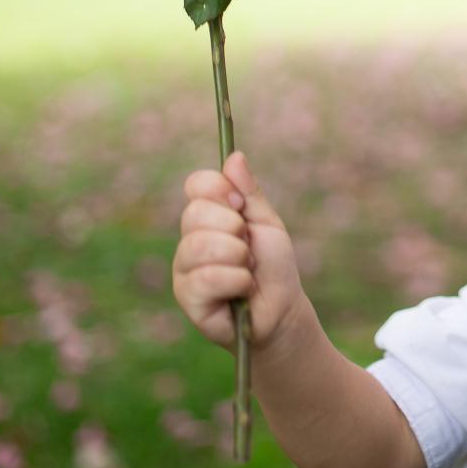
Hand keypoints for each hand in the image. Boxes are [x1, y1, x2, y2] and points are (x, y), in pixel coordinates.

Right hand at [171, 150, 309, 354]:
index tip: (243, 208)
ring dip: (238, 257)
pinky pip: (207, 277)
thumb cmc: (274, 266)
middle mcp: (189, 239)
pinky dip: (237, 280)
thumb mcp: (267, 223)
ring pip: (201, 245)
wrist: (282, 311)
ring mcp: (184, 268)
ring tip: (247, 270)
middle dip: (235, 229)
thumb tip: (234, 156)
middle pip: (196, 212)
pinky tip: (242, 290)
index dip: (221, 191)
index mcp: (208, 217)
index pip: (196, 184)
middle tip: (249, 248)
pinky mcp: (187, 296)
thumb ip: (249, 192)